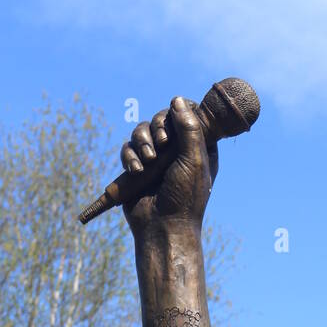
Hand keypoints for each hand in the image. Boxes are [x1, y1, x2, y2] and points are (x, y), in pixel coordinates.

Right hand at [122, 95, 217, 237]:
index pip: (188, 114)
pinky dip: (130, 156)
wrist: (162, 227)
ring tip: (148, 161)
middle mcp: (177, 150)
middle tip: (162, 144)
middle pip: (161, 118)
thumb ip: (189, 128)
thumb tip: (178, 99)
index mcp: (198, 147)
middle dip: (157, 127)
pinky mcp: (138, 167)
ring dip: (142, 142)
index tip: (176, 121)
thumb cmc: (184, 198)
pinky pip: (128, 148)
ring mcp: (156, 158)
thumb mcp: (193, 160)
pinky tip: (136, 171)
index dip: (179, 113)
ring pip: (141, 130)